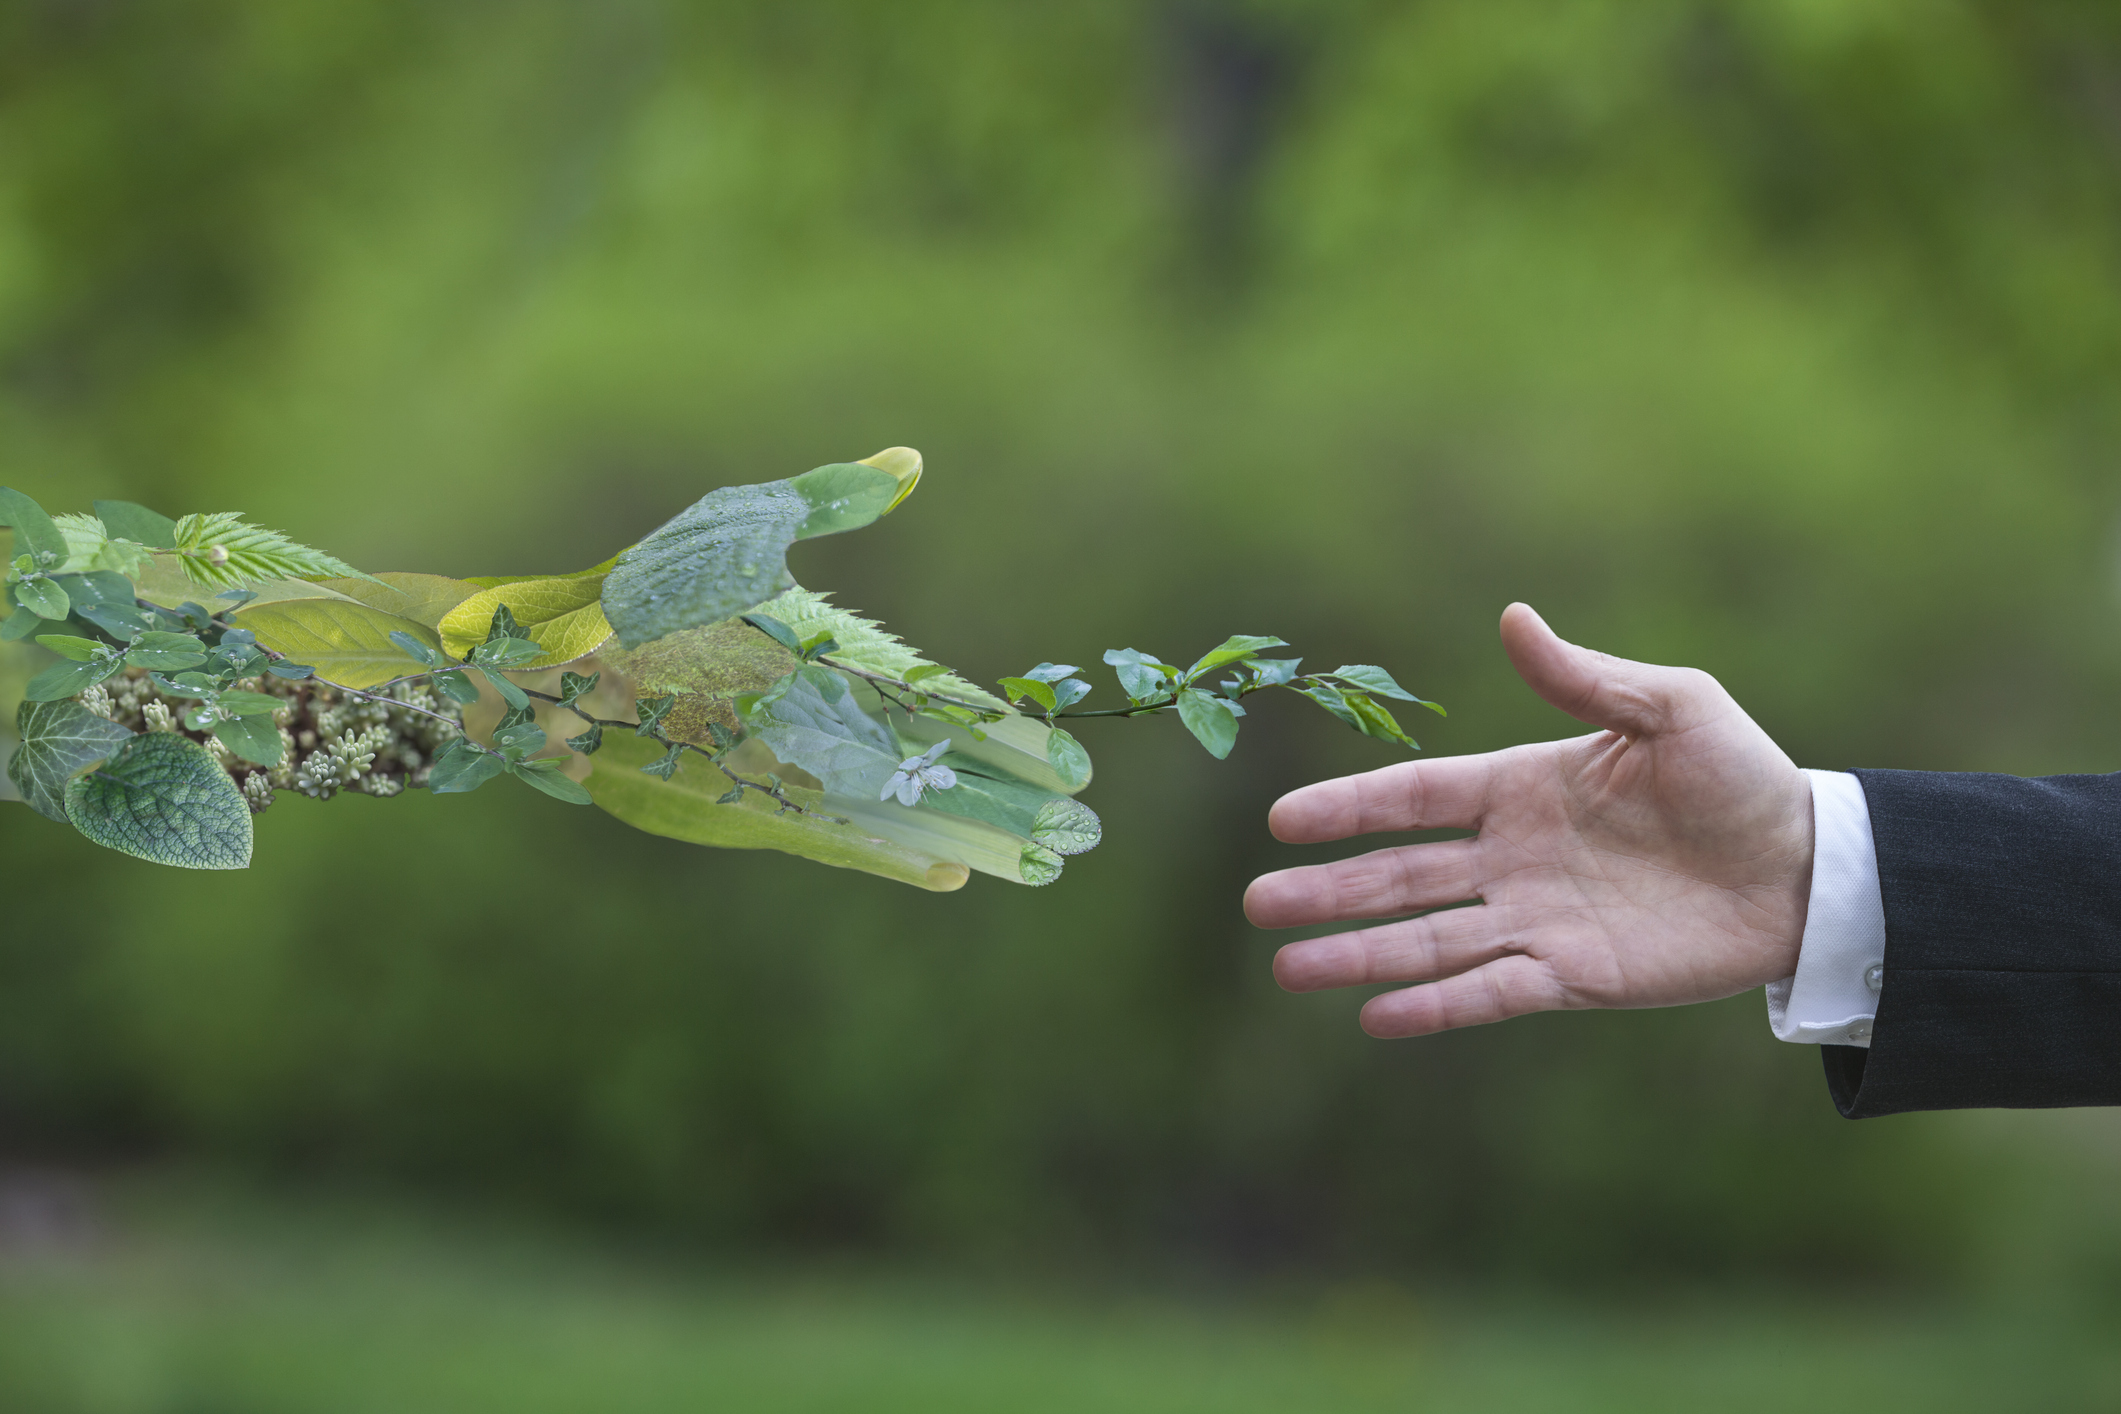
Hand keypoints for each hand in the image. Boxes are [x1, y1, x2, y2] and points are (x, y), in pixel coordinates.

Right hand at [1244, 604, 1814, 1036]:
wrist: (1809, 868)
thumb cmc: (1741, 777)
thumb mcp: (1671, 707)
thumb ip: (1584, 678)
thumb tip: (1511, 617)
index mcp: (1523, 786)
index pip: (1416, 798)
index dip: (1349, 807)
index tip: (1282, 821)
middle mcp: (1514, 857)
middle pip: (1400, 875)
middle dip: (1328, 890)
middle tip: (1257, 904)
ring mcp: (1537, 919)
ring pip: (1428, 939)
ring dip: (1359, 955)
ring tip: (1288, 970)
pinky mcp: (1574, 977)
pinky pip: (1490, 991)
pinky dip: (1435, 1006)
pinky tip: (1375, 1018)